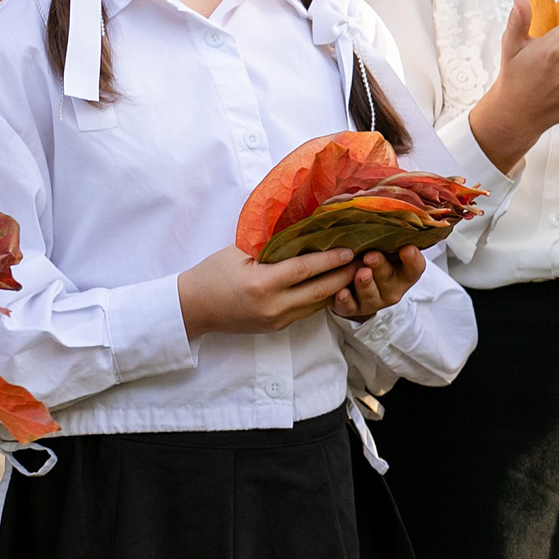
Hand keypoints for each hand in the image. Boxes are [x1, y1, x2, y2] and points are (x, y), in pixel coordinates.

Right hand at [177, 245, 360, 338]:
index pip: (305, 270)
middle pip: (320, 291)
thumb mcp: (239, 253)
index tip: (352, 249)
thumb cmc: (212, 274)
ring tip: (357, 270)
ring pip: (317, 305)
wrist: (192, 309)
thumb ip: (270, 246)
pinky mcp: (276, 327)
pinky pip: (307, 312)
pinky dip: (322, 298)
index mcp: (262, 285)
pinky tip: (335, 284)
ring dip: (338, 288)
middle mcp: (273, 306)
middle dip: (345, 275)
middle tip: (366, 259)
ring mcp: (276, 320)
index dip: (331, 260)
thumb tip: (302, 231)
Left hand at [329, 247, 425, 321]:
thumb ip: (388, 238)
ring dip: (365, 284)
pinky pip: (350, 307)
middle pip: (389, 280)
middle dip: (380, 267)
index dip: (412, 259)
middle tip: (371, 256)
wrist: (357, 286)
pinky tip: (341, 292)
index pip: (415, 268)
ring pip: (370, 294)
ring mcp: (373, 301)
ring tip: (360, 273)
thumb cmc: (374, 260)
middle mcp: (391, 289)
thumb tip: (390, 212)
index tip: (407, 248)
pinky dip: (346, 300)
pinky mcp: (354, 309)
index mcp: (404, 273)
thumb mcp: (385, 249)